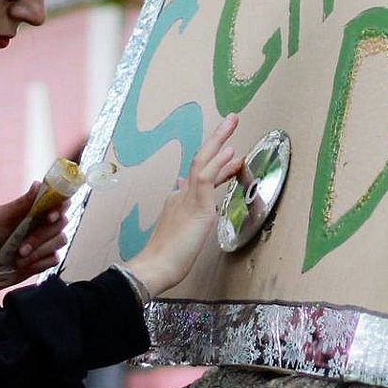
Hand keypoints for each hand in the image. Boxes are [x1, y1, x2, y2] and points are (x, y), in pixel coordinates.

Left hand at [0, 184, 70, 279]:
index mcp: (35, 209)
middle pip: (62, 222)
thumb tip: (38, 185)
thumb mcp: (1, 217)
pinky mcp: (46, 259)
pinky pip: (54, 258)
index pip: (60, 200)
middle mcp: (44, 223)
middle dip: (41, 235)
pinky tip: (23, 264)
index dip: (61, 205)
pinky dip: (38, 262)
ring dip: (38, 250)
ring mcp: (47, 242)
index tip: (50, 215)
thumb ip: (23, 203)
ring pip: (60, 240)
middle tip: (22, 246)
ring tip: (18, 256)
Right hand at [126, 114, 241, 296]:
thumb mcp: (177, 228)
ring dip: (220, 141)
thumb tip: (181, 187)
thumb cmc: (165, 256)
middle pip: (201, 159)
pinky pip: (206, 179)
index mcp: (178, 200)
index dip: (216, 161)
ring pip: (204, 162)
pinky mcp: (197, 208)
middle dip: (217, 138)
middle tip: (231, 120)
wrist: (155, 268)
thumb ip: (181, 209)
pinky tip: (230, 152)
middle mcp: (182, 194)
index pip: (200, 174)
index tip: (228, 150)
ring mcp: (188, 199)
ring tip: (233, 122)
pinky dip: (218, 164)